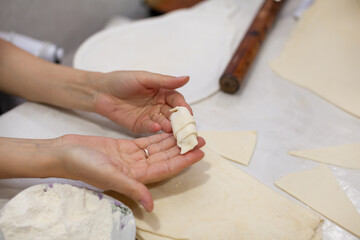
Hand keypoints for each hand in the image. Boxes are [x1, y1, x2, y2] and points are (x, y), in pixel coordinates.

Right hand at [60, 133, 204, 211]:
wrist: (64, 153)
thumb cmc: (82, 165)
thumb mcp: (108, 176)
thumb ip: (131, 188)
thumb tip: (150, 205)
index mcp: (135, 177)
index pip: (166, 169)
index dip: (183, 160)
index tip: (199, 152)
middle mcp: (136, 168)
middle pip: (165, 158)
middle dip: (183, 148)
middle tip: (199, 138)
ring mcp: (131, 158)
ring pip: (158, 149)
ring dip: (173, 141)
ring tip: (188, 132)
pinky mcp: (125, 148)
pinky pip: (147, 142)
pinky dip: (158, 136)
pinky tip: (169, 130)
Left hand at [91, 71, 190, 132]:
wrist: (100, 91)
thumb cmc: (122, 80)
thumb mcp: (145, 78)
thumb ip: (165, 81)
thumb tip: (187, 78)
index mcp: (162, 92)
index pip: (177, 100)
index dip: (183, 106)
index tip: (188, 112)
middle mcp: (159, 105)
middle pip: (173, 114)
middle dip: (178, 120)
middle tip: (183, 125)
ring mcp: (150, 116)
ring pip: (163, 122)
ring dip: (168, 125)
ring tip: (170, 127)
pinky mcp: (140, 126)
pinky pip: (150, 127)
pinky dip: (154, 127)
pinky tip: (156, 127)